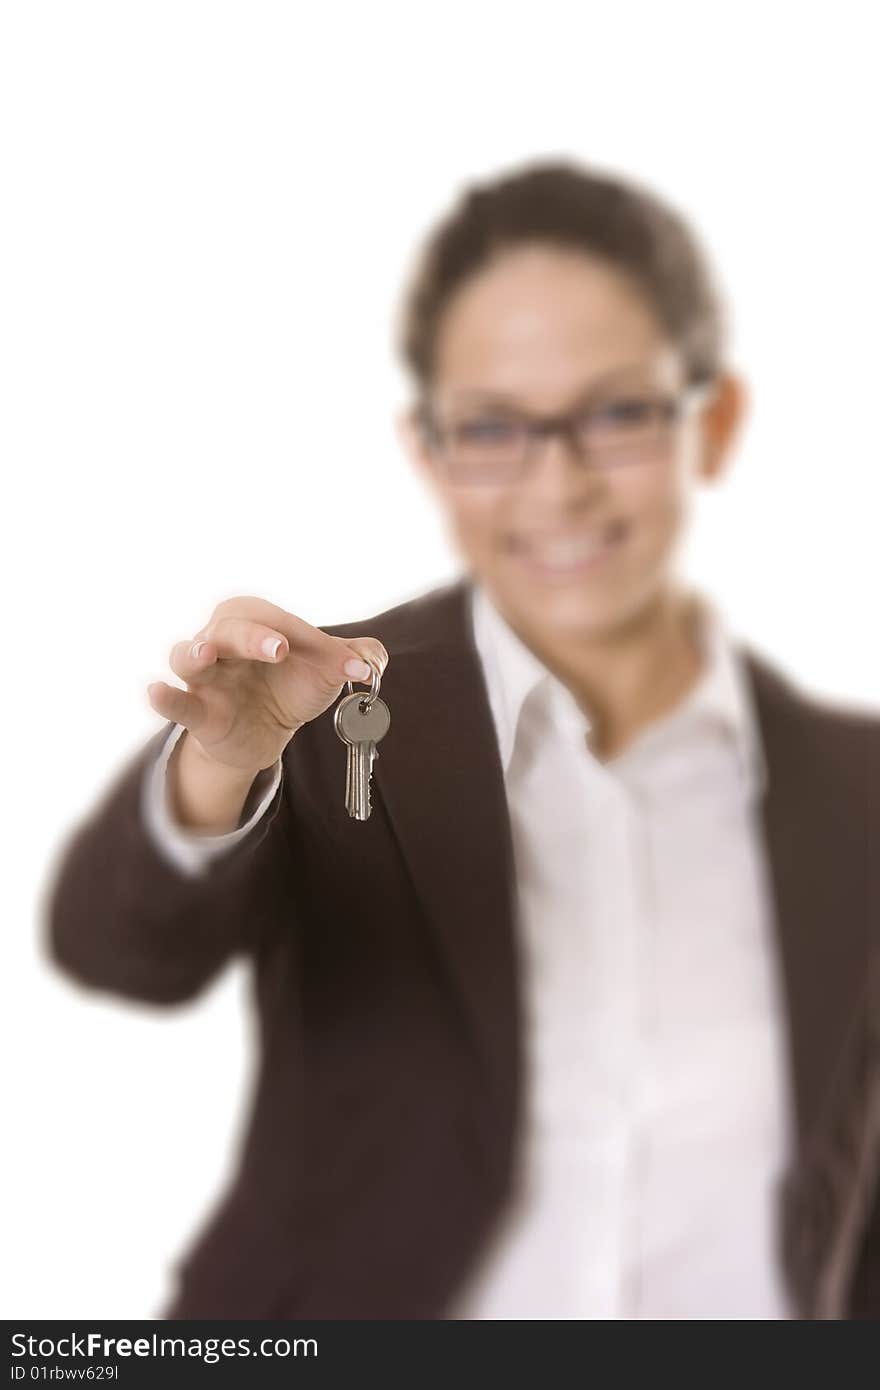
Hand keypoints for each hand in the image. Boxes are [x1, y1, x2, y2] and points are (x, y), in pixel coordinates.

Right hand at [147, 595, 387, 773]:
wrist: (267, 733)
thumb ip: (354, 659)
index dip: (307, 638)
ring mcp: (205, 677)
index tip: (344, 662)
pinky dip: (165, 698)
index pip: (276, 620)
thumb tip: (374, 660)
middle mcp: (221, 640)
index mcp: (255, 621)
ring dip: (195, 653)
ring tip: (204, 655)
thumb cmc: (290, 686)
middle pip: (228, 627)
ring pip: (189, 655)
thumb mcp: (325, 672)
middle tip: (279, 649)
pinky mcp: (197, 712)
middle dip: (252, 636)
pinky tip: (157, 692)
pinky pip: (176, 702)